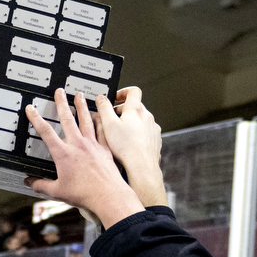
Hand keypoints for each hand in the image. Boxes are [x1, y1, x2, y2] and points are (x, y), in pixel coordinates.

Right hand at [25, 89, 143, 227]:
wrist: (108, 196)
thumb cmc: (84, 194)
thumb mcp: (57, 191)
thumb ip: (41, 185)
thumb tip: (30, 183)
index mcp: (63, 154)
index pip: (46, 132)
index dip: (36, 118)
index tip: (31, 109)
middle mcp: (78, 145)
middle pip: (68, 119)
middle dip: (62, 103)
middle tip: (59, 91)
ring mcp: (93, 145)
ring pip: (86, 120)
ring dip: (82, 106)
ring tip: (79, 95)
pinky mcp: (105, 149)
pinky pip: (102, 130)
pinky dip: (100, 121)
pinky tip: (100, 114)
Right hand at [99, 87, 166, 207]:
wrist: (142, 166)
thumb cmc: (126, 147)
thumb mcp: (108, 124)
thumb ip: (103, 108)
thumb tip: (101, 98)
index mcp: (135, 110)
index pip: (133, 91)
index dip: (123, 92)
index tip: (116, 98)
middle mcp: (147, 117)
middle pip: (135, 106)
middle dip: (123, 111)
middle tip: (112, 120)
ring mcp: (153, 128)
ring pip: (140, 120)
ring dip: (130, 123)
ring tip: (119, 134)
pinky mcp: (155, 140)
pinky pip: (145, 132)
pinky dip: (137, 134)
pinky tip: (129, 144)